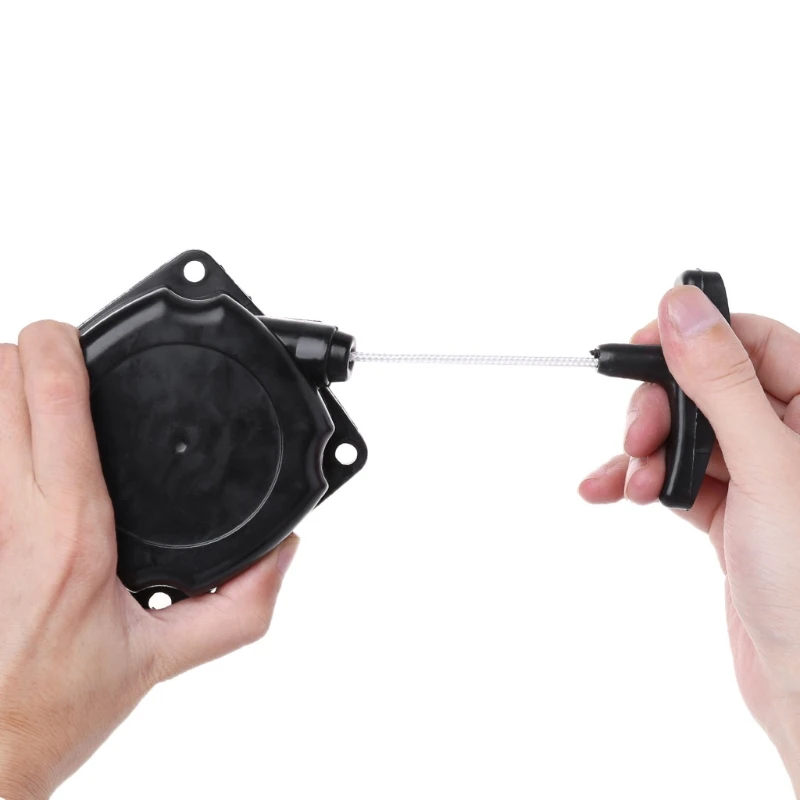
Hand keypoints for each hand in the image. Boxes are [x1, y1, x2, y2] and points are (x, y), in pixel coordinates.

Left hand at [0, 322, 298, 798]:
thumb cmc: (53, 708)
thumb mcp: (163, 662)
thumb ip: (241, 606)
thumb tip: (283, 552)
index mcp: (75, 532)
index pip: (50, 396)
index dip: (63, 345)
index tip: (83, 340)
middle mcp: (12, 513)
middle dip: (34, 355)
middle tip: (71, 374)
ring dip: (7, 387)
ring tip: (45, 403)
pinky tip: (21, 444)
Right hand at [580, 286, 799, 792]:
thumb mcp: (765, 467)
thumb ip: (720, 383)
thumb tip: (682, 308)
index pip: (750, 340)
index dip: (692, 338)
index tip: (643, 350)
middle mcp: (787, 436)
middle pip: (704, 386)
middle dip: (659, 409)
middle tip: (640, 437)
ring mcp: (756, 475)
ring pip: (683, 434)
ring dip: (643, 452)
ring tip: (632, 482)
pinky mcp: (728, 511)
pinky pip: (673, 477)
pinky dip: (637, 481)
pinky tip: (609, 491)